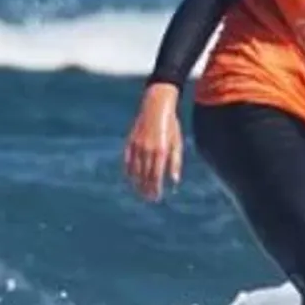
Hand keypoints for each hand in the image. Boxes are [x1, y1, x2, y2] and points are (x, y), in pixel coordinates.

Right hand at [123, 83, 184, 199]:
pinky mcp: (130, 141)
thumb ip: (175, 163)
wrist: (156, 105)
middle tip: (148, 199)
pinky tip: (130, 178)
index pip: (156, 176)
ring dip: (137, 183)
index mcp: (161, 151)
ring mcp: (137, 145)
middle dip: (146, 189)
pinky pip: (127, 160)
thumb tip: (174, 182)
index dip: (155, 189)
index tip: (156, 197)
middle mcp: (148, 150)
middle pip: (145, 175)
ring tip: (139, 192)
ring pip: (135, 170)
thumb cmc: (171, 125)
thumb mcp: (177, 143)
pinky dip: (128, 170)